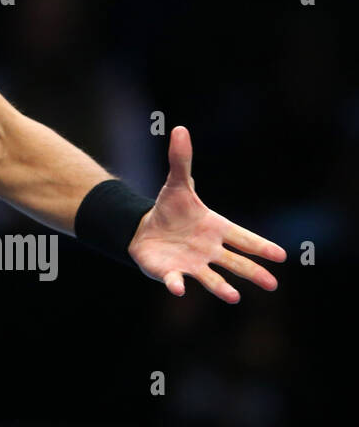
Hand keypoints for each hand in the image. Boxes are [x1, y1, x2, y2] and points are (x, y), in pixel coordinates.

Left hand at [127, 126, 286, 302]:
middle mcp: (209, 250)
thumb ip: (181, 161)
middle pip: (236, 263)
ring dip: (221, 288)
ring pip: (211, 278)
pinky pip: (174, 280)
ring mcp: (192, 264)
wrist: (145, 229)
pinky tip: (178, 289)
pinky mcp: (171, 273)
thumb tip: (180, 129)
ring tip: (234, 298)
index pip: (243, 238)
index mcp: (216, 229)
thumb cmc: (170, 210)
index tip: (281, 255)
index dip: (261, 246)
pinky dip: (176, 284)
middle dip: (253, 273)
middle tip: (272, 284)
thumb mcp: (176, 184)